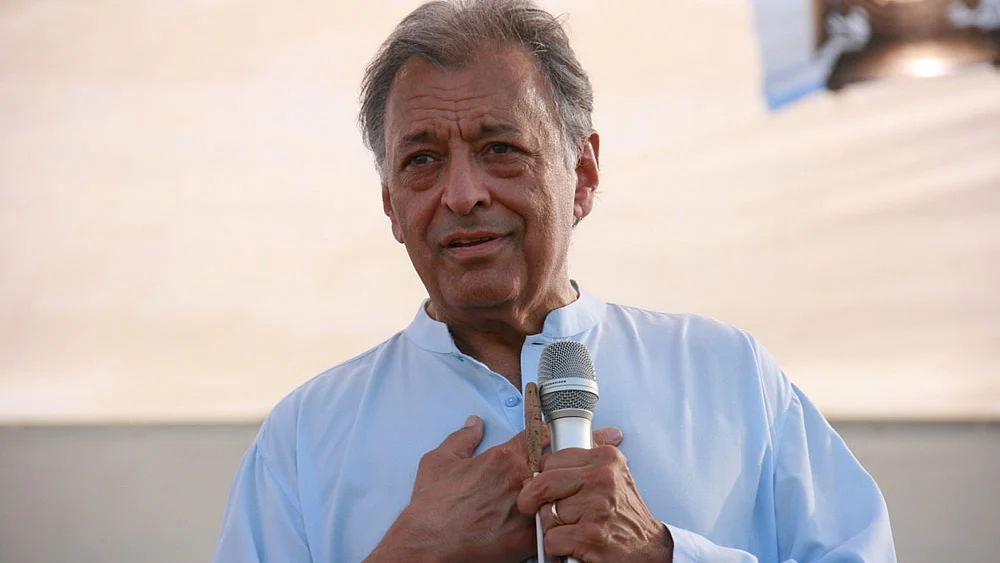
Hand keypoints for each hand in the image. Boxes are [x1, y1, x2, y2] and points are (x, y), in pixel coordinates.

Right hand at [366, 417, 626, 562]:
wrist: (427, 545)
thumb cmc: (431, 504)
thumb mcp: (438, 461)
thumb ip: (462, 439)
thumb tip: (474, 423)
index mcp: (503, 458)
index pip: (541, 434)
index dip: (562, 425)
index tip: (577, 418)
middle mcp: (521, 481)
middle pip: (565, 460)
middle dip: (590, 449)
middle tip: (614, 441)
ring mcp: (527, 511)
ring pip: (567, 494)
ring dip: (588, 484)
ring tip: (610, 478)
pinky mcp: (526, 541)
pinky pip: (556, 529)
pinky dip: (571, 524)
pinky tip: (590, 520)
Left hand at [516, 432, 673, 562]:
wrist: (648, 547)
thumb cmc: (623, 512)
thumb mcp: (613, 474)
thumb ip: (584, 460)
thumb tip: (547, 448)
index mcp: (605, 458)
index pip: (552, 460)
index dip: (541, 476)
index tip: (542, 487)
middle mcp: (603, 479)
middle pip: (543, 483)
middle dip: (531, 498)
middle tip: (530, 506)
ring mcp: (597, 507)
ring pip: (545, 514)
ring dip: (550, 526)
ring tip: (568, 527)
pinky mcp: (590, 536)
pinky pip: (551, 538)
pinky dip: (556, 546)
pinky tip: (570, 544)